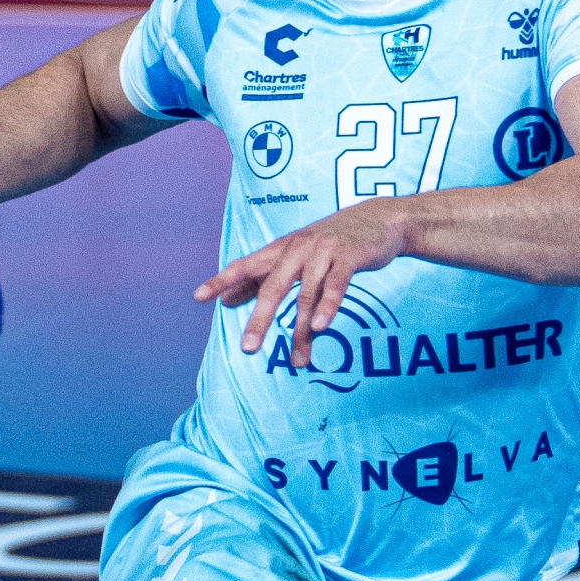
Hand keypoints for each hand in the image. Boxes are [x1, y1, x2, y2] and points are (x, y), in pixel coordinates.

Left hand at [195, 200, 409, 367]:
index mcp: (281, 249)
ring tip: (297, 360)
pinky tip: (321, 326)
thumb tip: (226, 301)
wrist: (380, 220)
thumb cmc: (332, 243)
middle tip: (248, 349)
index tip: (199, 297)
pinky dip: (328, 306)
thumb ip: (262, 278)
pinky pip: (336, 285)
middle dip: (260, 319)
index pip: (246, 265)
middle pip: (273, 286)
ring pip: (306, 294)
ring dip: (301, 329)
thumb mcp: (294, 256)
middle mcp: (298, 248)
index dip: (222, 280)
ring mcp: (323, 252)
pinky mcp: (349, 257)